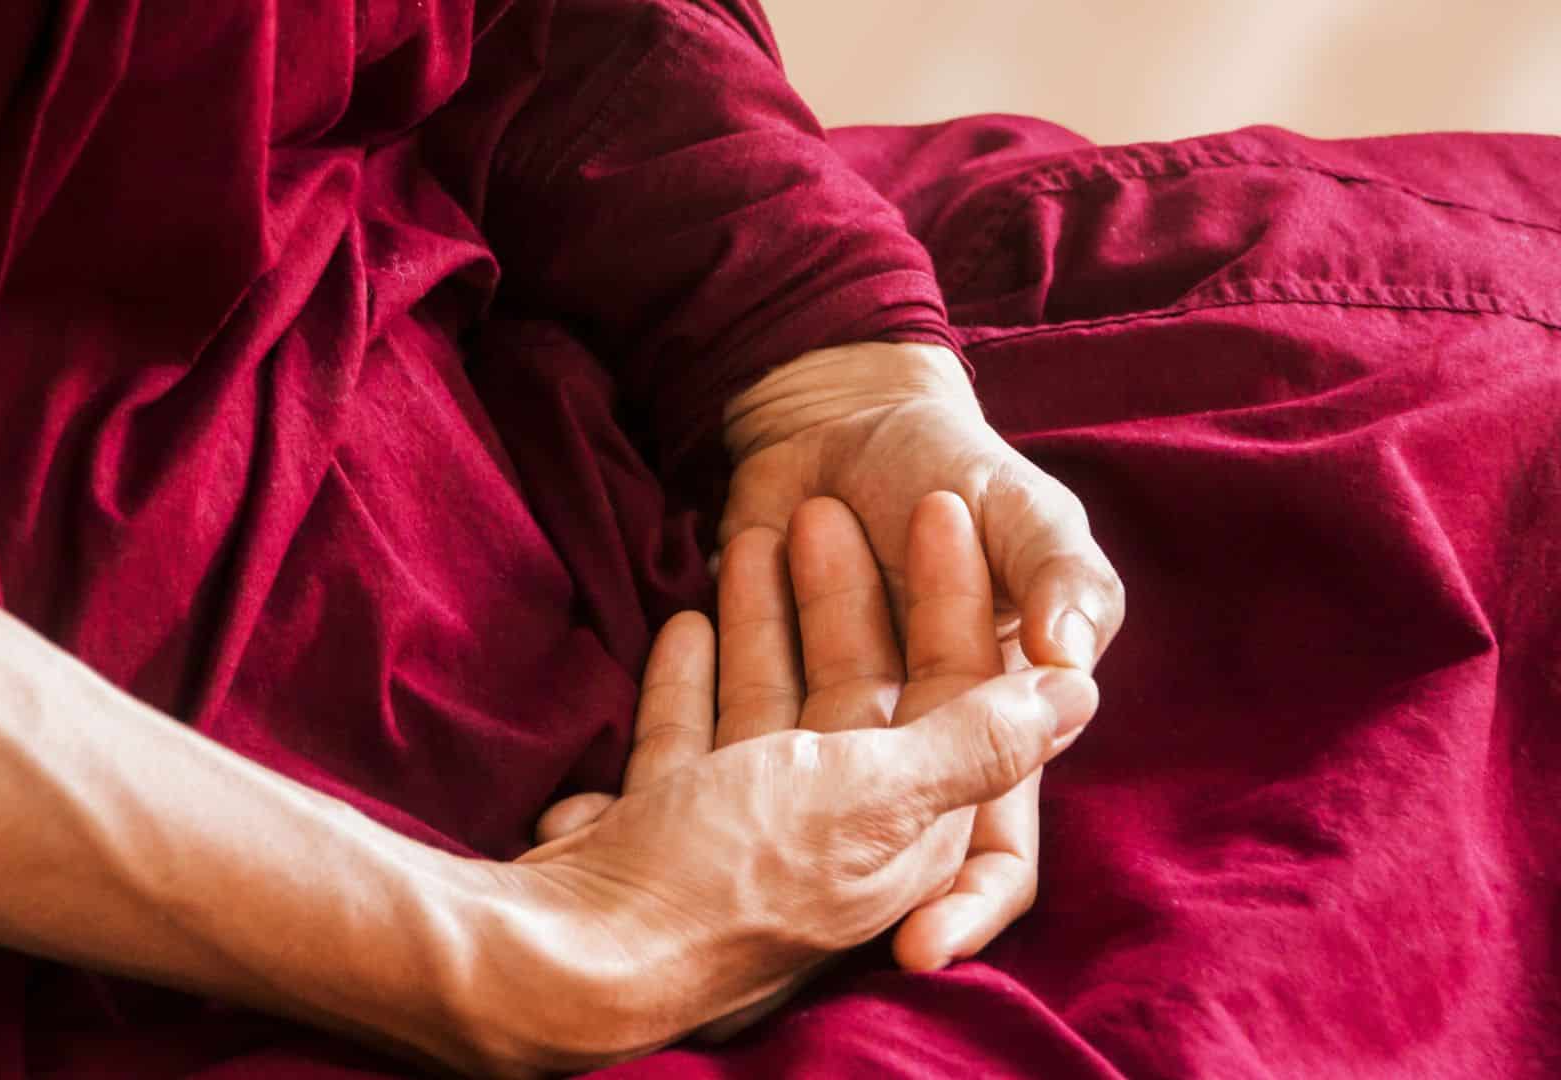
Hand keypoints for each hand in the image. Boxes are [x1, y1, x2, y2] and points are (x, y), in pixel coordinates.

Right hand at [481, 507, 1097, 1073]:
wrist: (576, 952)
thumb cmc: (737, 869)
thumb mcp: (874, 794)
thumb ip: (977, 740)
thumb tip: (1082, 691)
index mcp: (911, 828)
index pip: (959, 691)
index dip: (953, 597)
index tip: (930, 506)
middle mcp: (840, 829)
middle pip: (859, 687)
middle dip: (844, 593)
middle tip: (822, 503)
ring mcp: (748, 825)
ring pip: (772, 699)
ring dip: (765, 619)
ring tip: (749, 535)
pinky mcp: (672, 821)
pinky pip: (694, 730)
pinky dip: (694, 674)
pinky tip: (687, 616)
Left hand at [718, 341, 1125, 967]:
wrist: (838, 404)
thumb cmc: (941, 466)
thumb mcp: (1021, 525)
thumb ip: (1060, 590)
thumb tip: (1074, 678)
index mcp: (987, 734)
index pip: (989, 861)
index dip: (961, 911)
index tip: (912, 947)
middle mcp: (897, 762)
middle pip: (868, 798)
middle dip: (830, 751)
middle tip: (802, 687)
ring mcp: (809, 741)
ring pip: (777, 746)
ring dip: (756, 664)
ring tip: (751, 566)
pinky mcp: (731, 704)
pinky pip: (691, 729)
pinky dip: (681, 683)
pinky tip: (678, 628)